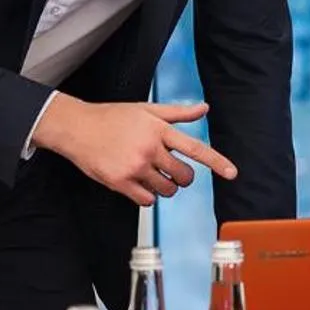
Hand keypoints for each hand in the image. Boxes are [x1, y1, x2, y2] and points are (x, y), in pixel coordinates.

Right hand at [31, 93, 237, 206]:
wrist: (77, 127)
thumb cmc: (112, 117)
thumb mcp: (146, 109)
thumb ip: (177, 112)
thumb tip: (204, 108)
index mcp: (158, 130)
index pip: (195, 148)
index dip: (216, 162)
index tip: (232, 173)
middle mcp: (149, 149)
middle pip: (184, 176)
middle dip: (182, 177)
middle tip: (170, 170)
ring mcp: (135, 167)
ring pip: (167, 190)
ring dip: (165, 186)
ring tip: (151, 174)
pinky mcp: (120, 182)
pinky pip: (147, 200)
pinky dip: (147, 196)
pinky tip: (137, 182)